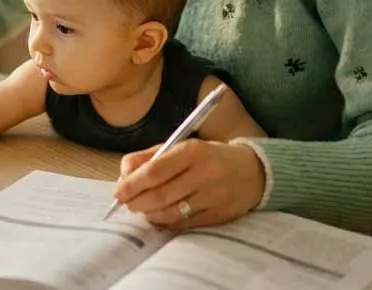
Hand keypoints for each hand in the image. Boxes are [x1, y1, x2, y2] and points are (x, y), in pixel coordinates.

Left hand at [112, 140, 264, 228]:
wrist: (253, 172)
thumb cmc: (208, 157)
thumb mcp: (181, 147)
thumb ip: (150, 157)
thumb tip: (123, 176)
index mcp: (192, 151)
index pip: (155, 170)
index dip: (132, 183)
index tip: (118, 191)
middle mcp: (204, 173)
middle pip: (160, 194)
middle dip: (136, 202)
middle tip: (126, 203)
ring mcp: (213, 197)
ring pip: (170, 212)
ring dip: (149, 213)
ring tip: (142, 208)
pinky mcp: (218, 215)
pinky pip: (184, 223)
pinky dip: (166, 221)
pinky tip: (160, 216)